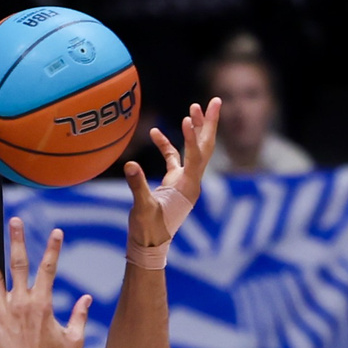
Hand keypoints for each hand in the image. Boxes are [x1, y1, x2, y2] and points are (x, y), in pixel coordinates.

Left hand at [0, 221, 91, 347]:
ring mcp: (2, 313)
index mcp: (42, 303)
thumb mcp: (73, 340)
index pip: (49, 268)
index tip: (56, 232)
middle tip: (16, 221)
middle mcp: (21, 303)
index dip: (53, 248)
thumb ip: (80, 316)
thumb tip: (87, 299)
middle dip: (17, 240)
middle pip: (19, 264)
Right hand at [126, 99, 219, 247]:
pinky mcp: (174, 183)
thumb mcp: (141, 208)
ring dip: (195, 129)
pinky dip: (166, 145)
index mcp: (187, 187)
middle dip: (210, 124)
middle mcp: (191, 182)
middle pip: (206, 147)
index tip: (188, 118)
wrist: (150, 246)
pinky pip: (174, 158)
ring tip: (195, 106)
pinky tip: (154, 132)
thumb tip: (130, 164)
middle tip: (217, 100)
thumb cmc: (147, 230)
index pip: (195, 156)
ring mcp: (184, 181)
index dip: (192, 137)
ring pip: (194, 150)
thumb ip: (137, 185)